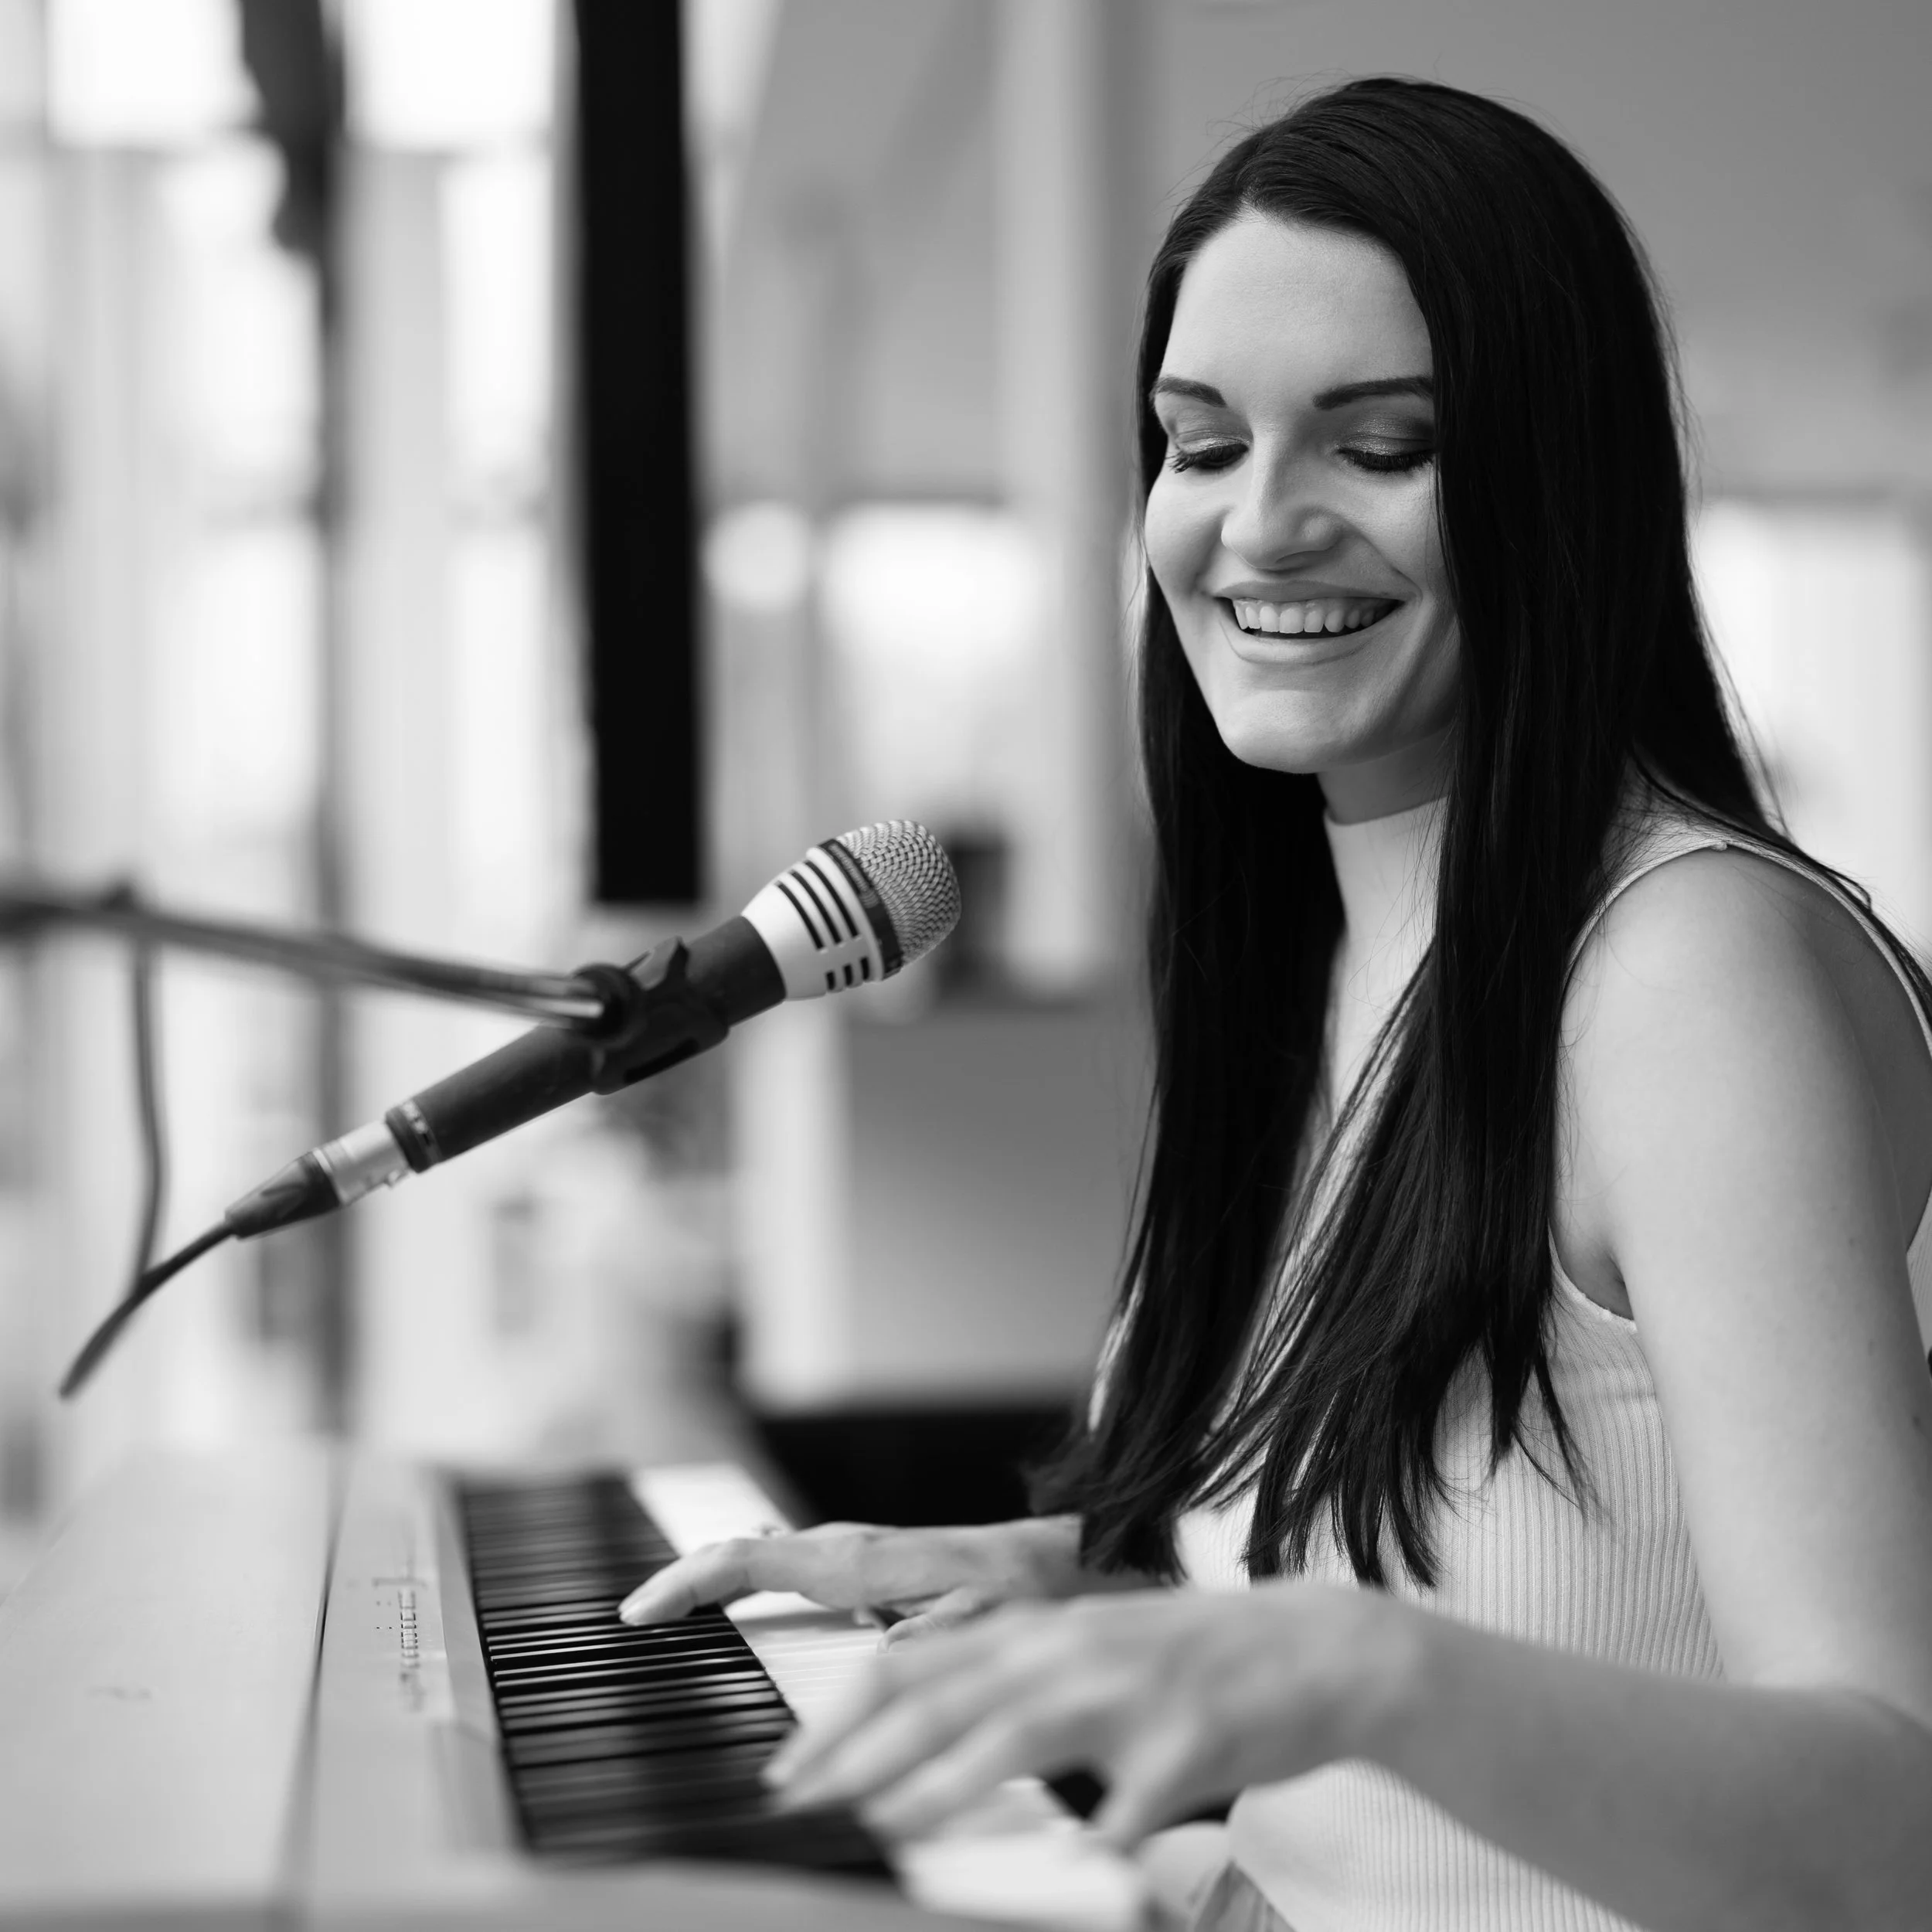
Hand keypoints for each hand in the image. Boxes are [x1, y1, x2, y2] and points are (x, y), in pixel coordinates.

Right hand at [617, 1515, 1090, 1641]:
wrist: (1069, 1565)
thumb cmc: (1032, 1592)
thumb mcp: (988, 1619)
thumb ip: (932, 1632)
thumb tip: (877, 1651)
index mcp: (861, 1560)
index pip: (749, 1561)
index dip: (688, 1583)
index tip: (638, 1612)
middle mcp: (848, 1550)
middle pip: (741, 1556)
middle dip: (682, 1581)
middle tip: (630, 1619)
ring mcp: (854, 1555)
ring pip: (760, 1560)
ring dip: (708, 1581)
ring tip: (660, 1613)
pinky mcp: (867, 1569)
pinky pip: (785, 1571)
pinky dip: (742, 1585)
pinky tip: (731, 1609)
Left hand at [762, 1581, 1415, 1846]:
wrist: (1319, 1648)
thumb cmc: (1193, 1662)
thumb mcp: (1090, 1652)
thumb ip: (1013, 1683)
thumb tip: (921, 1734)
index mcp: (1042, 1630)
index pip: (914, 1662)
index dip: (843, 1714)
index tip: (790, 1768)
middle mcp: (1073, 1649)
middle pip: (946, 1696)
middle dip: (863, 1753)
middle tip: (804, 1804)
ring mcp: (1131, 1694)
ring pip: (1017, 1732)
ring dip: (945, 1782)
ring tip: (888, 1824)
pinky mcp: (1190, 1743)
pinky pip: (1127, 1802)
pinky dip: (1091, 1835)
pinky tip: (1069, 1864)